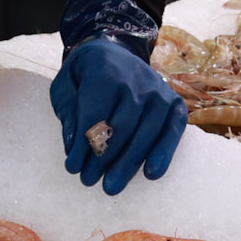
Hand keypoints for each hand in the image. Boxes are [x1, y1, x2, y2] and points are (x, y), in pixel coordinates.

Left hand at [51, 39, 188, 196]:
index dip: (83, 144)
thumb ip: (68, 114)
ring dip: (128, 164)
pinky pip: (173, 130)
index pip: (95, 114)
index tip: (72, 168)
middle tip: (88, 181)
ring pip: (145, 132)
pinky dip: (164, 152)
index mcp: (104, 70)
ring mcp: (159, 90)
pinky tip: (151, 173)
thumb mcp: (65, 87)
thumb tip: (75, 148)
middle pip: (121, 126)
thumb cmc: (85, 76)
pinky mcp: (174, 102)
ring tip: (111, 187)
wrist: (114, 52)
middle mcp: (136, 79)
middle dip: (103, 158)